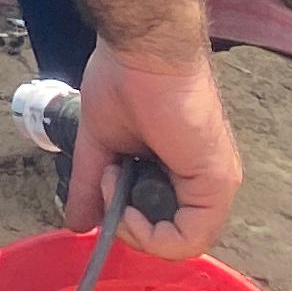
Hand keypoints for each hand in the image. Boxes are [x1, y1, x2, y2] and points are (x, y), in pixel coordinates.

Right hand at [72, 40, 240, 260]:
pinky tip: (125, 206)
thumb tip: (76, 224)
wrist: (142, 48)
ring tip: (113, 183)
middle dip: (129, 223)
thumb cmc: (125, 79)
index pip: (163, 220)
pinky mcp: (216, 183)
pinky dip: (150, 235)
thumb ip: (90, 186)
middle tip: (106, 185)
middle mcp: (203, 180)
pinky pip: (188, 238)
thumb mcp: (100, 143)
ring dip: (135, 227)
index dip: (127, 218)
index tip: (102, 185)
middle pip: (171, 233)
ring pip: (181, 242)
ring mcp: (214, 183)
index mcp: (181, 168)